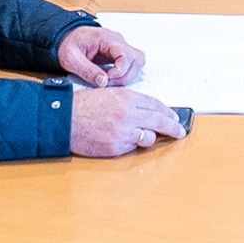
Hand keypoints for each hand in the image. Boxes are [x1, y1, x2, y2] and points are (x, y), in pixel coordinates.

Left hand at [56, 25, 145, 86]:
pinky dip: (125, 73)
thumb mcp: (71, 59)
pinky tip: (111, 77)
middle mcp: (117, 41)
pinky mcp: (118, 53)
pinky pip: (131, 64)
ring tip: (109, 80)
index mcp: (106, 38)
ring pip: (137, 62)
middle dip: (124, 75)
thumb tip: (103, 82)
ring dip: (127, 75)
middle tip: (107, 81)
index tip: (107, 78)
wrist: (65, 37)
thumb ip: (87, 70)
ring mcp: (119, 46)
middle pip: (136, 59)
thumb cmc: (68, 44)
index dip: (119, 71)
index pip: (125, 55)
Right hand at [68, 86, 183, 155]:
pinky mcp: (115, 147)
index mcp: (127, 98)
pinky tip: (127, 141)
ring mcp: (122, 132)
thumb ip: (129, 101)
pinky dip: (131, 144)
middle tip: (179, 132)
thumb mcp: (109, 94)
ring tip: (149, 136)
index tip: (174, 117)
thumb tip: (147, 111)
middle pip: (159, 121)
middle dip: (172, 127)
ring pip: (148, 137)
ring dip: (150, 137)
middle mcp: (128, 114)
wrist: (64, 119)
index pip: (156, 105)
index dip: (167, 112)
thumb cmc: (82, 106)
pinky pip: (131, 147)